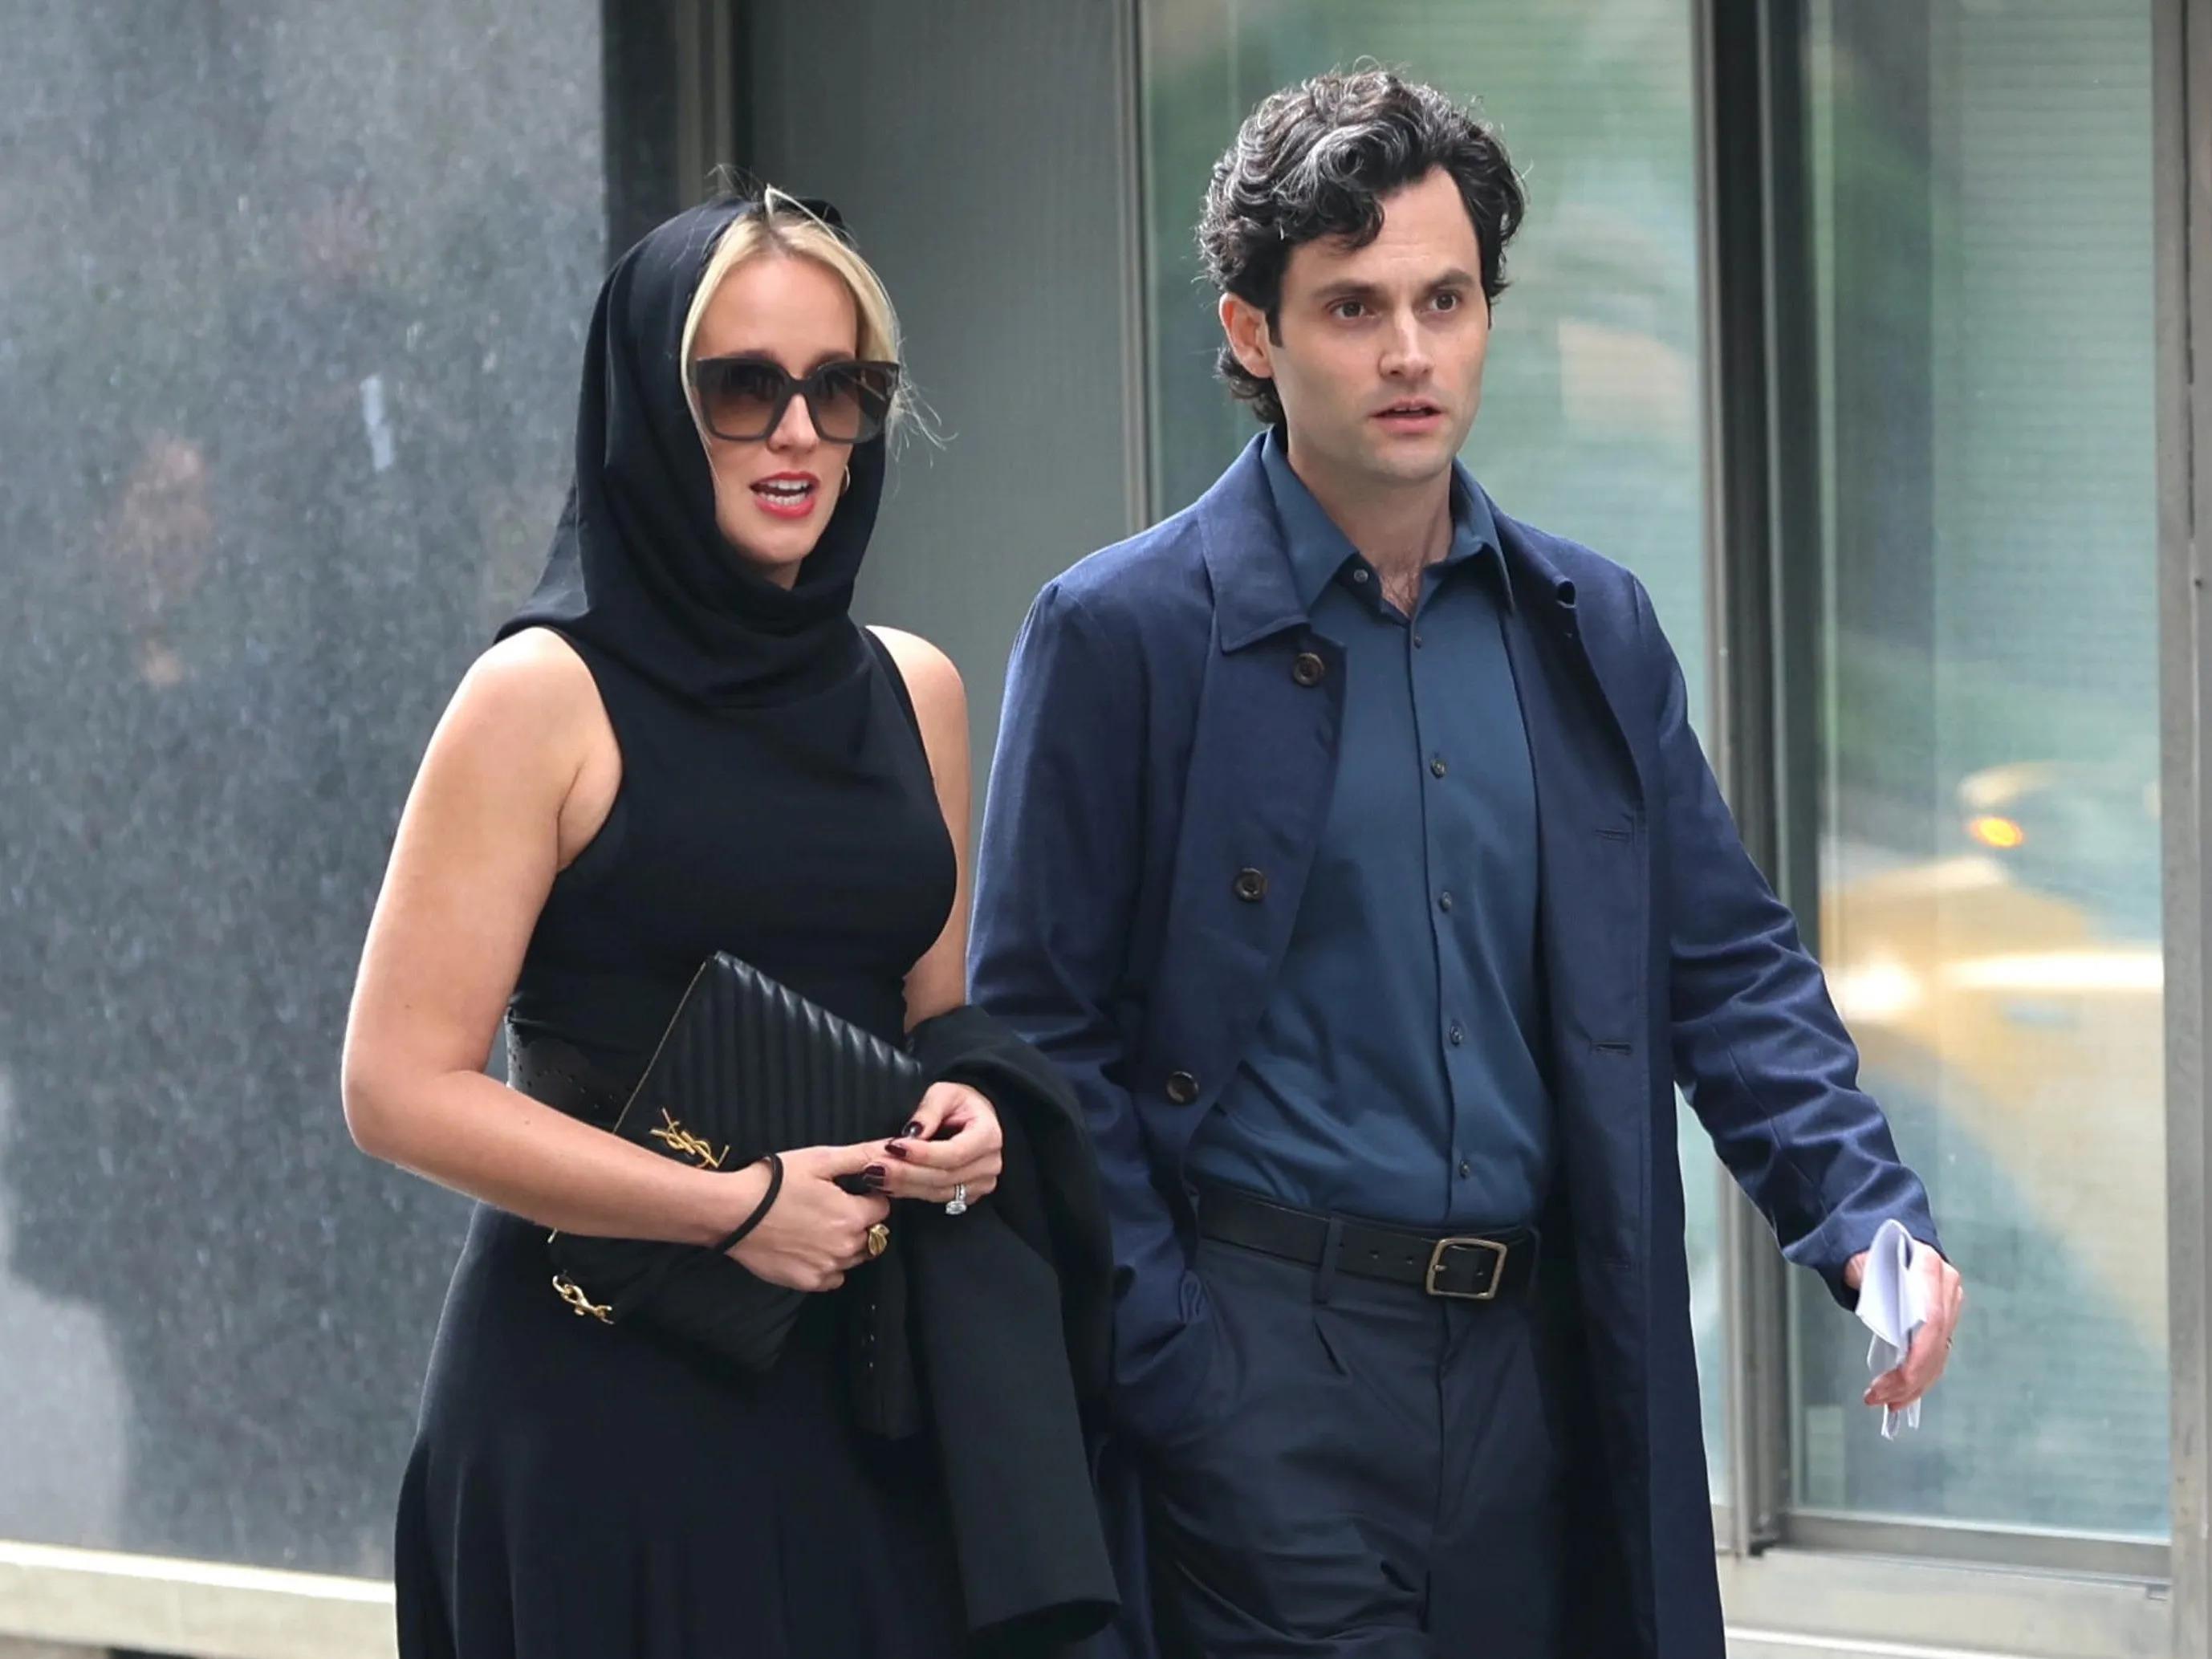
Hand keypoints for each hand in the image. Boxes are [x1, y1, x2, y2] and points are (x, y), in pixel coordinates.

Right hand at [727, 1142, 891, 1292]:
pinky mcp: (807, 1283)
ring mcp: (827, 1268)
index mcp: (853, 1215)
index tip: (849, 1191)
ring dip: (846, 1244)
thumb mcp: (820, 1160)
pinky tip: (809, 1247)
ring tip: (816, 1225)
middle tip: (829, 1207)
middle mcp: (846, 1247)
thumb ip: (861, 1156)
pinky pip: (833, 1277)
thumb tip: (893, 1149)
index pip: (882, 1208)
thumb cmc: (775, 1181)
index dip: (868, 1197)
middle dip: (859, 1221)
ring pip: (854, 1258)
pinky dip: (828, 1265)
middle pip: (871, 1235)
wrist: (732, 1212)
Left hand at [874, 1081, 1003, 1205]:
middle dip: (906, 1172)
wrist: (976, 1119)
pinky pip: (937, 1197)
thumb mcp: (945, 1093)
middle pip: (944, 1176)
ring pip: (938, 1191)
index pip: (954, 1153)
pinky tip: (890, 1184)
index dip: (923, 1154)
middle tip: (874, 1166)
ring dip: (904, 1185)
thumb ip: (929, 1110)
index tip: (893, 1147)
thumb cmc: (961, 1103)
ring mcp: (981, 1183)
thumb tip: (913, 1132)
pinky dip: (911, 1191)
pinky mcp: (968, 1195)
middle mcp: (989, 1164)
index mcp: (989, 1136)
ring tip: (876, 1175)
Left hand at [1844, 1243, 1964, 1412]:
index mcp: (1928, 1266)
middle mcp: (1947, 1286)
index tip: (1896, 1380)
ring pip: (1939, 1355)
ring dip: (1915, 1386)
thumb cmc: (1868, 1252)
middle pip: (1936, 1343)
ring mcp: (1949, 1304)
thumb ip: (1869, 1282)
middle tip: (1880, 1399)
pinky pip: (1936, 1355)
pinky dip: (1920, 1378)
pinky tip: (1902, 1396)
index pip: (1932, 1320)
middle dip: (1910, 1378)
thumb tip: (1879, 1317)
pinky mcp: (1943, 1321)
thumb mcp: (1861, 1261)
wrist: (1882, 1243)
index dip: (1918, 1355)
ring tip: (1887, 1404)